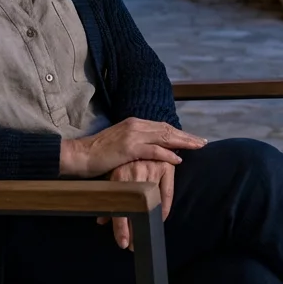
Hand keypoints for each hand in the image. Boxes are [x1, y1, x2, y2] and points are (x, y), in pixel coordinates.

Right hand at [59, 118, 205, 177]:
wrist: (79, 155)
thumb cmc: (97, 153)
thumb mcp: (120, 143)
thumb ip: (136, 143)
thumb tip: (151, 149)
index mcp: (134, 123)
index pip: (162, 126)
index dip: (179, 132)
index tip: (193, 138)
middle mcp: (135, 125)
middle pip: (167, 129)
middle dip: (187, 136)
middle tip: (203, 142)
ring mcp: (132, 135)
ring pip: (164, 137)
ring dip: (184, 142)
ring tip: (198, 147)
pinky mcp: (128, 148)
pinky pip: (153, 150)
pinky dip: (167, 154)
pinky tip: (178, 159)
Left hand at [96, 160, 174, 249]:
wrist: (129, 138)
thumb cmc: (116, 160)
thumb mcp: (109, 177)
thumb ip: (108, 199)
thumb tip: (102, 221)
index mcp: (119, 176)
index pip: (121, 208)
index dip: (122, 228)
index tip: (124, 244)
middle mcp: (136, 173)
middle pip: (136, 208)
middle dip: (134, 230)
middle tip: (133, 246)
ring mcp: (152, 168)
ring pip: (152, 202)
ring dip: (149, 221)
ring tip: (147, 236)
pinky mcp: (165, 166)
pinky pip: (166, 193)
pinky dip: (164, 207)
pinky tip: (161, 218)